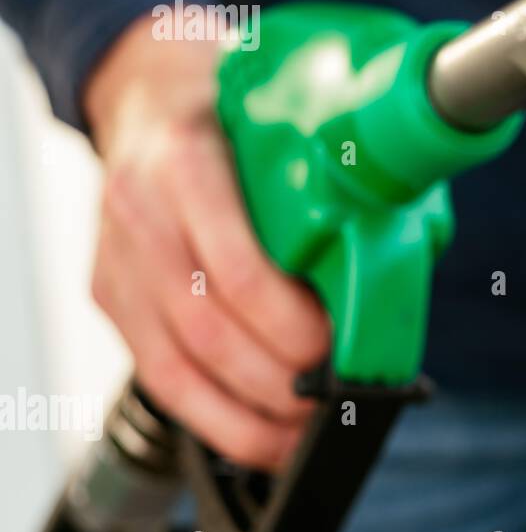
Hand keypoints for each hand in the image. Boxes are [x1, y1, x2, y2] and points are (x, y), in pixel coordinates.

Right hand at [84, 13, 331, 469]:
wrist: (147, 95)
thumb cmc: (234, 109)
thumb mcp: (286, 116)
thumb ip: (336, 175)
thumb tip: (409, 244)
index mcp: (189, 162)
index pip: (237, 265)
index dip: (290, 321)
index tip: (337, 345)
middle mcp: (142, 213)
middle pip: (208, 325)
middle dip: (279, 379)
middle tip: (332, 397)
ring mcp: (118, 260)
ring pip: (178, 364)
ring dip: (248, 414)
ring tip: (305, 434)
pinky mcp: (111, 297)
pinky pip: (158, 376)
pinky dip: (213, 419)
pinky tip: (261, 436)